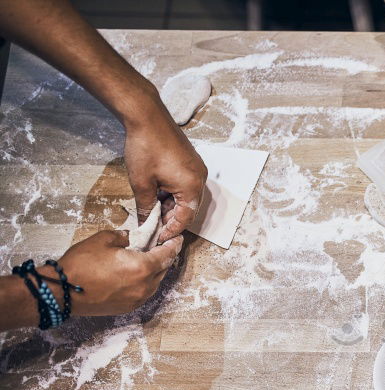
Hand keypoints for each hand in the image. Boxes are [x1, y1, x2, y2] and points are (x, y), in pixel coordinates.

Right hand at [46, 230, 181, 315]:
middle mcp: (144, 286)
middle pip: (164, 270)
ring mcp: (137, 299)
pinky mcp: (128, 307)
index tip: (177, 239)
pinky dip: (145, 282)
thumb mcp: (102, 240)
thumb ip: (122, 237)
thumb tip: (130, 238)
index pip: (167, 255)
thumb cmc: (80, 266)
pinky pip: (144, 292)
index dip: (173, 245)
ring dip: (155, 271)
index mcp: (142, 268)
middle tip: (164, 247)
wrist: (63, 292)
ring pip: (155, 283)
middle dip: (165, 257)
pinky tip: (136, 274)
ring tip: (149, 259)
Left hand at [123, 113, 206, 242]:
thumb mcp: (142, 183)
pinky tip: (157, 193)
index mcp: (192, 187)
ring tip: (151, 209)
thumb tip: (144, 223)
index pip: (185, 218)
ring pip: (186, 196)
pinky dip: (173, 192)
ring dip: (170, 205)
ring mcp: (197, 169)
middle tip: (152, 225)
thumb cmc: (145, 148)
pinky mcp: (190, 161)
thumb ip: (145, 207)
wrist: (147, 116)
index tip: (157, 236)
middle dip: (170, 218)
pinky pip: (185, 184)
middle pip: (188, 208)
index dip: (170, 230)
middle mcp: (200, 179)